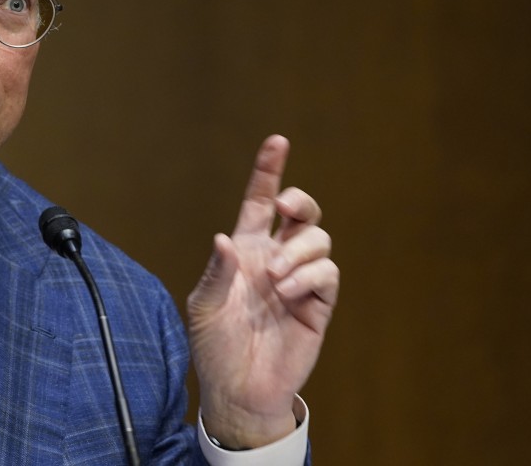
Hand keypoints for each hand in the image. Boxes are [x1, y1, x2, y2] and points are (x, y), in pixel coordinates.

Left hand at [187, 135, 338, 448]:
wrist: (238, 388)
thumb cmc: (215, 345)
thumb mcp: (203, 308)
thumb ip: (216, 273)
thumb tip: (224, 238)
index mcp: (244, 250)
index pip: (258, 201)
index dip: (268, 171)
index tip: (277, 141)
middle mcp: (274, 257)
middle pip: (300, 213)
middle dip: (299, 200)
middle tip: (284, 207)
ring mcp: (298, 279)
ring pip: (317, 240)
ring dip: (298, 250)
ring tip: (275, 278)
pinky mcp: (318, 305)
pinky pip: (327, 275)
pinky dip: (310, 276)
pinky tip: (288, 292)